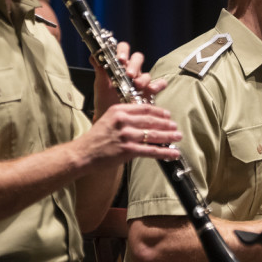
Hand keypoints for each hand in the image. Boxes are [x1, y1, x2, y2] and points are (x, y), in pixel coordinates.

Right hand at [87, 40, 181, 163]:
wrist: (83, 153)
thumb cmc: (96, 138)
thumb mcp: (109, 120)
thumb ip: (125, 118)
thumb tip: (146, 121)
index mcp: (119, 110)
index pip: (144, 108)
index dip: (159, 112)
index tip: (167, 115)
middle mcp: (123, 121)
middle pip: (151, 120)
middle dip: (166, 125)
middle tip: (176, 127)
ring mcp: (125, 135)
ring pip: (153, 135)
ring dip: (169, 137)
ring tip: (178, 137)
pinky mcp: (127, 150)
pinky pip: (150, 150)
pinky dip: (164, 152)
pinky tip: (173, 153)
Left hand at [92, 40, 151, 114]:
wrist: (111, 120)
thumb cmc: (105, 100)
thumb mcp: (100, 85)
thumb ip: (99, 70)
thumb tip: (94, 56)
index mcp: (119, 65)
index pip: (123, 49)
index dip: (123, 50)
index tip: (120, 58)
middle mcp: (132, 71)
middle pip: (138, 58)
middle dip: (134, 64)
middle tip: (129, 74)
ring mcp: (141, 81)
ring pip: (147, 73)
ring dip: (143, 78)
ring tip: (137, 85)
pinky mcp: (150, 92)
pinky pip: (160, 84)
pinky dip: (158, 85)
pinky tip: (151, 89)